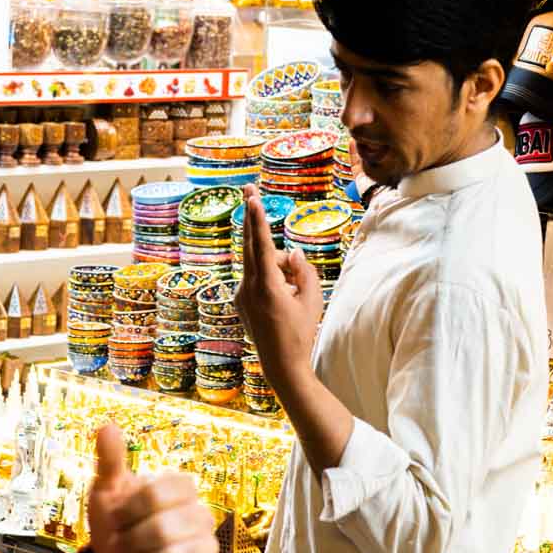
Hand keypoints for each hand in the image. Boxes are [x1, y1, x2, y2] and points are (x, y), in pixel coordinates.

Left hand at [86, 425, 218, 552]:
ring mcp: (208, 547)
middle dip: (130, 543)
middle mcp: (201, 514)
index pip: (155, 495)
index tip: (117, 519)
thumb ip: (110, 461)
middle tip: (124, 545)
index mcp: (180, 488)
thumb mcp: (107, 493)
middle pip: (161, 529)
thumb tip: (107, 426)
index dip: (127, 512)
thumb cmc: (117, 528)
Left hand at [235, 188, 322, 381]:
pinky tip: (283, 300)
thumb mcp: (312, 300)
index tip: (252, 199)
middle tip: (247, 188)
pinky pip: (256, 278)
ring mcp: (241, 294)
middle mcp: (248, 288)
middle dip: (252, 217)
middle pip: (251, 245)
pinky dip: (271, 278)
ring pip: (260, 264)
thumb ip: (305, 271)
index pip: (262, 245)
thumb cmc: (301, 332)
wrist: (281, 364)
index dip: (258, 219)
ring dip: (278, 266)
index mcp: (267, 287)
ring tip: (295, 292)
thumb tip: (294, 252)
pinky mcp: (239, 301)